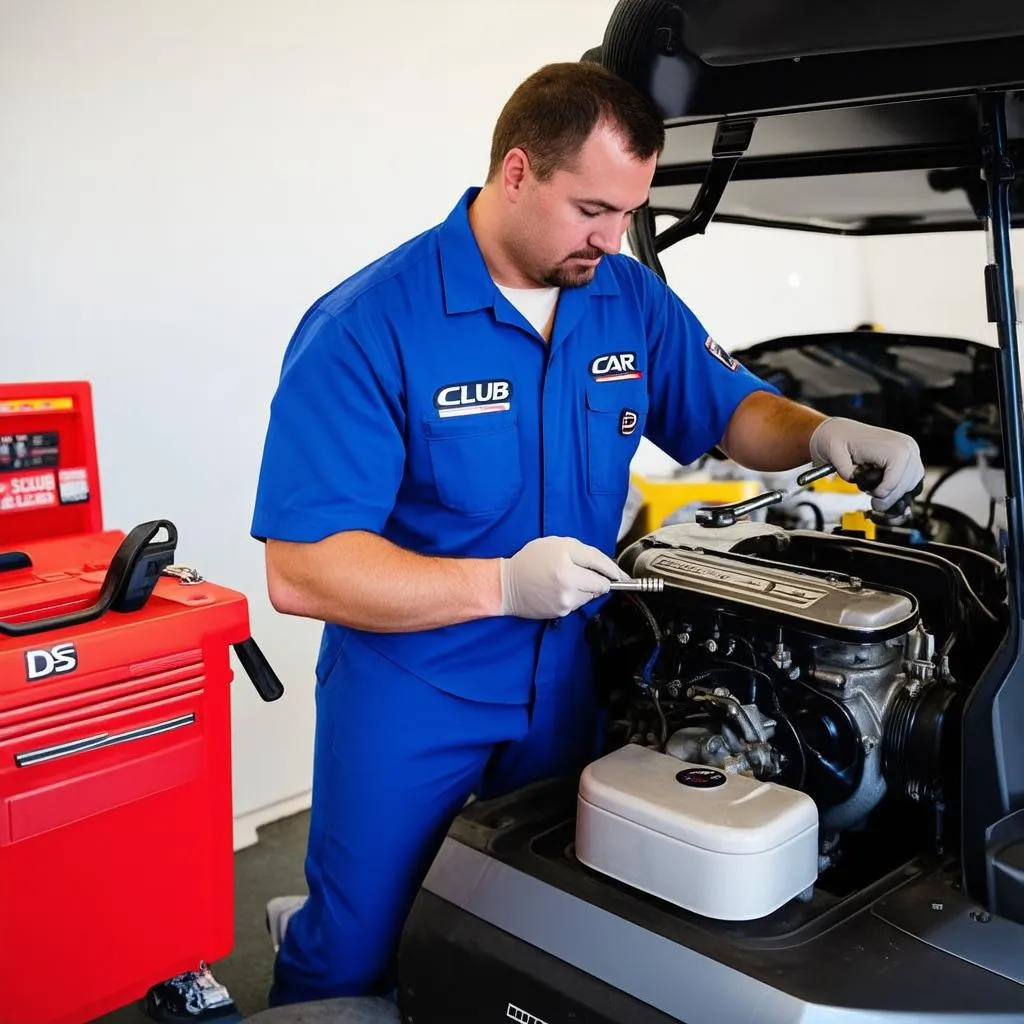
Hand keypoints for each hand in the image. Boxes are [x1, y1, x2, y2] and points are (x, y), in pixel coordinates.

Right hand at [500, 536, 627, 618]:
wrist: (507, 585)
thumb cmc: (530, 560)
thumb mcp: (556, 544)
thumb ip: (583, 552)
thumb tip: (606, 568)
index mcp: (565, 558)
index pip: (599, 563)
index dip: (613, 569)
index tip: (620, 574)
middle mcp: (568, 579)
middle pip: (601, 583)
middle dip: (601, 580)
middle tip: (595, 576)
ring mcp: (566, 598)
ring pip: (592, 595)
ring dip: (588, 589)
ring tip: (570, 581)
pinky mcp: (562, 611)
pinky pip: (580, 603)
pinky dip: (577, 596)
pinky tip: (562, 590)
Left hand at [809, 417, 923, 511]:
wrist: (841, 431)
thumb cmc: (838, 439)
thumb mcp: (834, 453)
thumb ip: (845, 470)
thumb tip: (855, 480)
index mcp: (894, 447)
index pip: (896, 482)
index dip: (882, 493)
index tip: (871, 496)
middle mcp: (907, 447)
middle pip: (907, 486)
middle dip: (888, 497)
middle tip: (873, 502)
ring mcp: (911, 452)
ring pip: (912, 485)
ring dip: (893, 492)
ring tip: (875, 488)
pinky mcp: (909, 457)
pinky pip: (912, 480)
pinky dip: (898, 487)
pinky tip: (883, 486)